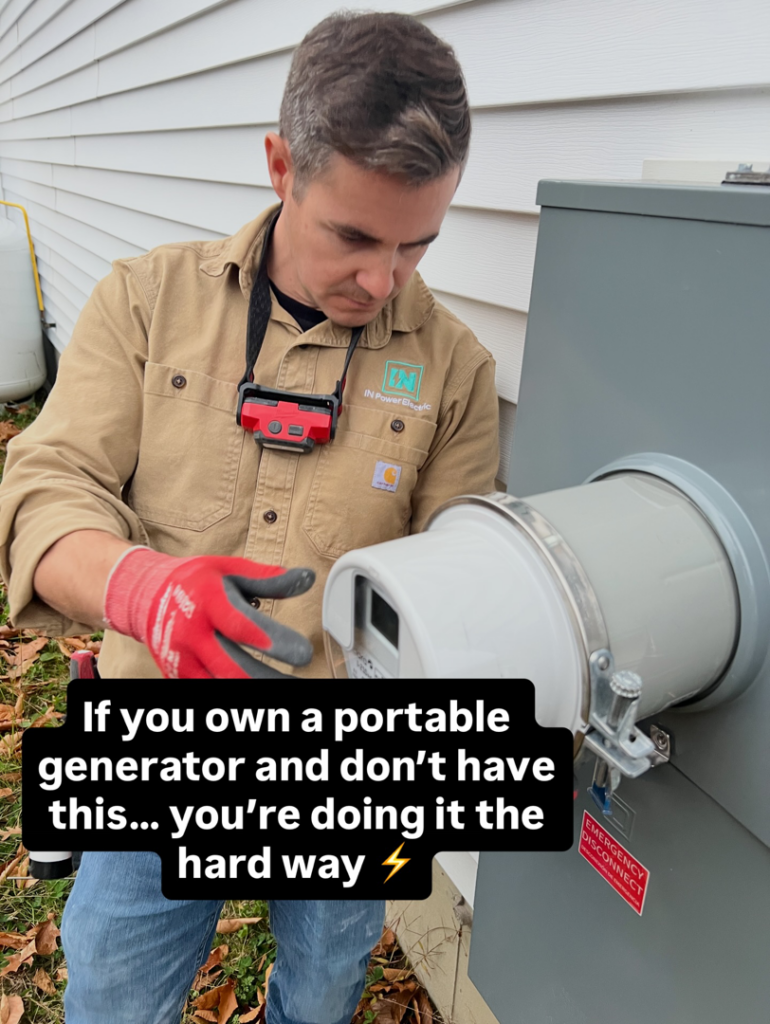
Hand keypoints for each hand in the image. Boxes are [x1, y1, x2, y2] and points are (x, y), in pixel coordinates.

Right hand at [103, 548, 314, 677]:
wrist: (146, 595)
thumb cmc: (194, 581)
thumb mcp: (229, 570)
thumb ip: (268, 579)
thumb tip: (306, 578)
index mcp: (206, 601)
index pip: (241, 626)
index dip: (272, 641)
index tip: (303, 653)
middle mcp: (191, 634)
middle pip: (231, 667)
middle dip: (267, 679)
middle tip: (297, 682)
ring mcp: (182, 659)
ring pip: (219, 684)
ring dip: (253, 690)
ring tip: (283, 688)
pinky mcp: (177, 675)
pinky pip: (206, 689)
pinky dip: (232, 692)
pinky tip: (257, 690)